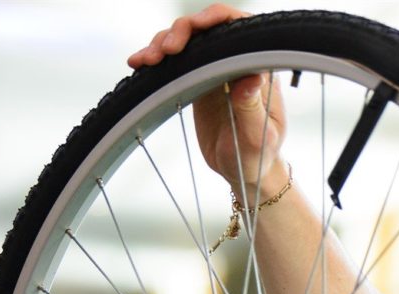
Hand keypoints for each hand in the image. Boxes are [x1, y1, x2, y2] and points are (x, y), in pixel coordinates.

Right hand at [126, 4, 285, 194]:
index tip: (197, 25)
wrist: (242, 170)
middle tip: (166, 50)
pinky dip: (155, 58)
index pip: (242, 28)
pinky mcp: (197, 79)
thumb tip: (251, 78)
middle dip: (183, 30)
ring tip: (148, 60)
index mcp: (260, 69)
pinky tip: (138, 63)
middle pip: (208, 28)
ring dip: (163, 42)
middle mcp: (238, 63)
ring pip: (187, 41)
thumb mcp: (257, 139)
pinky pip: (175, 61)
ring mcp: (216, 69)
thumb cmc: (258, 157)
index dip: (218, 18)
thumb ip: (252, 108)